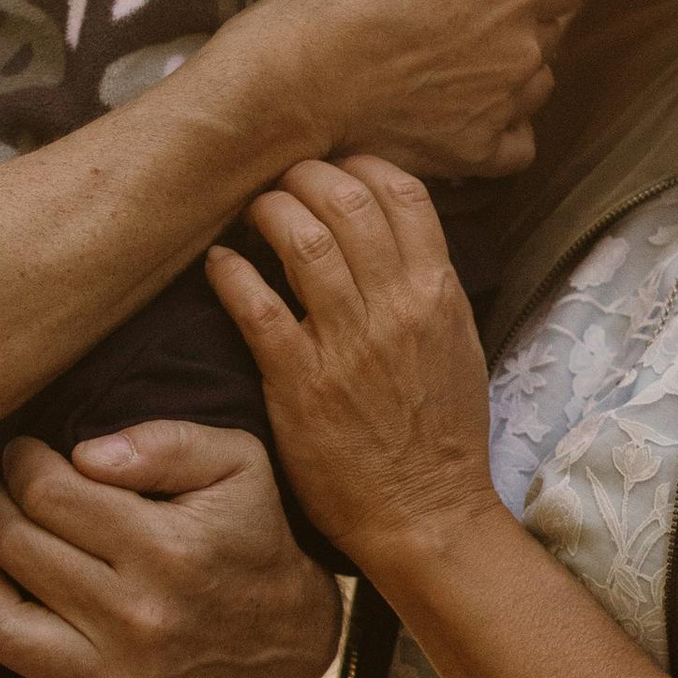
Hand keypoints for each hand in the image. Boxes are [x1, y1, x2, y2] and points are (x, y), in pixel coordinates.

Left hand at [0, 423, 341, 677]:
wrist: (288, 640)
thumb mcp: (236, 464)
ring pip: (0, 626)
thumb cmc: (253, 537)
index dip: (23, 463)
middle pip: (16, 550)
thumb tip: (80, 454)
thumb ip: (163, 443)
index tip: (26, 456)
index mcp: (165, 550)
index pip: (49, 494)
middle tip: (6, 495)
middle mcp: (136, 621)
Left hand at [208, 158, 504, 588]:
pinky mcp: (298, 381)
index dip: (359, 166)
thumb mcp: (458, 345)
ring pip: (301, 238)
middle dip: (305, 177)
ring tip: (252, 215)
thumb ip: (428, 285)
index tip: (333, 172)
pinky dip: (231, 272)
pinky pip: (255, 304)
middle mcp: (395, 307)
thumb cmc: (441, 434)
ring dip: (268, 212)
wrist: (425, 512)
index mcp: (437, 293)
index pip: (402, 192)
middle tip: (282, 187)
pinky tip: (220, 264)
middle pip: (346, 199)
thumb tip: (394, 235)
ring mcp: (346, 343)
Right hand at [253, 0, 581, 179]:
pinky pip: (517, 145)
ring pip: (537, 85)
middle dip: (530, 13)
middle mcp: (521, 52)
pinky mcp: (471, 153)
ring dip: (517, 68)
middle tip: (480, 2)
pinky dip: (504, 129)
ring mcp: (499, 107)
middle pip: (554, 30)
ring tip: (472, 54)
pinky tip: (472, 111)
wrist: (293, 82)